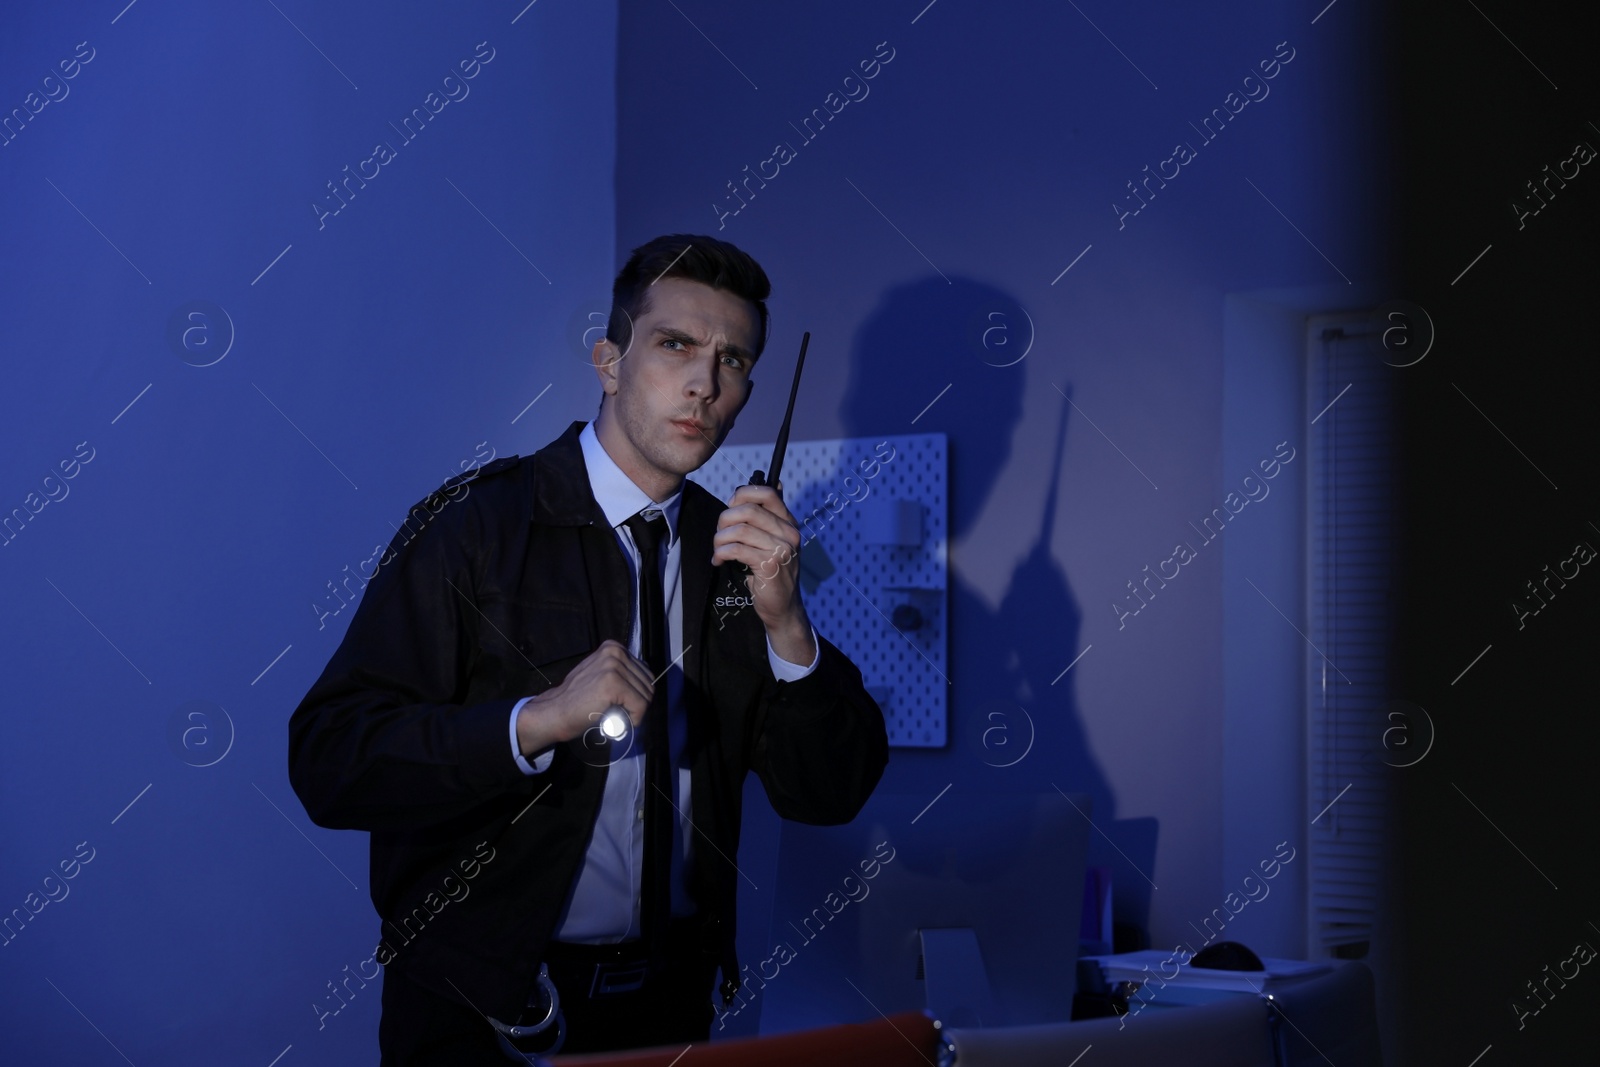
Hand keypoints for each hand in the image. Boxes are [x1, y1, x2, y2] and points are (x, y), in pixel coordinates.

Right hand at [516, 639, 655, 755]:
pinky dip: (634, 719)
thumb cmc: (579, 700)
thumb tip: (649, 683)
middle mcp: (615, 651)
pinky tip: (617, 722)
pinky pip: (640, 706)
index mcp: (614, 647)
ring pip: (646, 695)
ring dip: (634, 712)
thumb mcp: (602, 675)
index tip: (622, 704)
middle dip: (638, 703)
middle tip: (619, 714)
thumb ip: (623, 673)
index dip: (637, 693)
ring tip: (615, 716)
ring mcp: (614, 666)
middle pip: (649, 683)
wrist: (555, 712)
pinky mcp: (613, 683)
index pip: (645, 672)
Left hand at [711, 481, 814, 659]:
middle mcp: (789, 533)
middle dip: (724, 520)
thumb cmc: (772, 574)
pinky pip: (737, 549)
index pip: (768, 493)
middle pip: (748, 510)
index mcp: (789, 523)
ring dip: (720, 539)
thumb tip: (775, 483)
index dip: (742, 495)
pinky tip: (720, 561)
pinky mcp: (770, 565)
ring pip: (740, 530)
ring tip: (718, 550)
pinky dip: (721, 554)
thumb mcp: (775, 542)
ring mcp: (782, 549)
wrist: (784, 608)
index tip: (730, 507)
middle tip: (720, 535)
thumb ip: (769, 519)